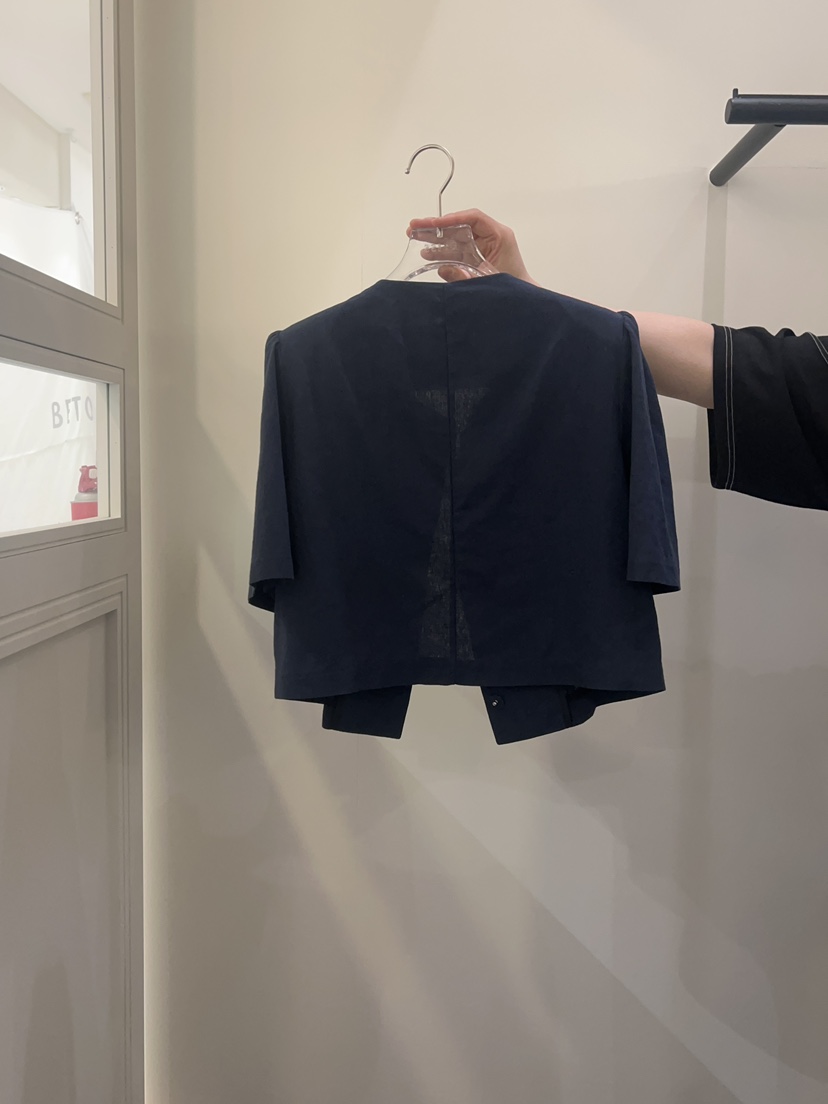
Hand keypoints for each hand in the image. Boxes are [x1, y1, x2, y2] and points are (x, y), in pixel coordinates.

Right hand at [408, 209, 537, 284]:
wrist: (521, 302)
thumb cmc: (513, 288)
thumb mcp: (487, 281)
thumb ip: (464, 276)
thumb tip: (443, 269)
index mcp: (499, 236)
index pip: (474, 218)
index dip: (452, 218)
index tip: (434, 223)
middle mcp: (490, 237)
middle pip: (460, 225)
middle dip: (437, 226)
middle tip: (415, 226)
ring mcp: (482, 246)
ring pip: (455, 236)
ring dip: (436, 238)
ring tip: (415, 237)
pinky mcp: (476, 257)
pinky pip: (456, 250)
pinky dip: (442, 251)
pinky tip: (428, 253)